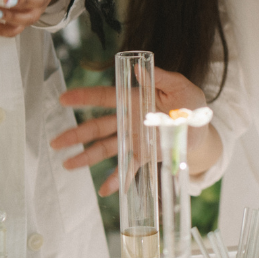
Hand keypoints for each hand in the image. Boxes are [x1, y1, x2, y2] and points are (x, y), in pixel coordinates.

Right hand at [53, 70, 210, 193]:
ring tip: (67, 165)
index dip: (84, 97)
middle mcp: (130, 119)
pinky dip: (117, 179)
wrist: (202, 128)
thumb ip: (160, 77)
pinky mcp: (144, 155)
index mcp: (135, 99)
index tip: (64, 98)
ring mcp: (134, 139)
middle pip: (98, 126)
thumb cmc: (190, 102)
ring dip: (87, 157)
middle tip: (55, 142)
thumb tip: (139, 67)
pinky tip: (105, 190)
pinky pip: (128, 167)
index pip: (106, 97)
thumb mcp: (179, 86)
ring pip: (106, 148)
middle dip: (76, 134)